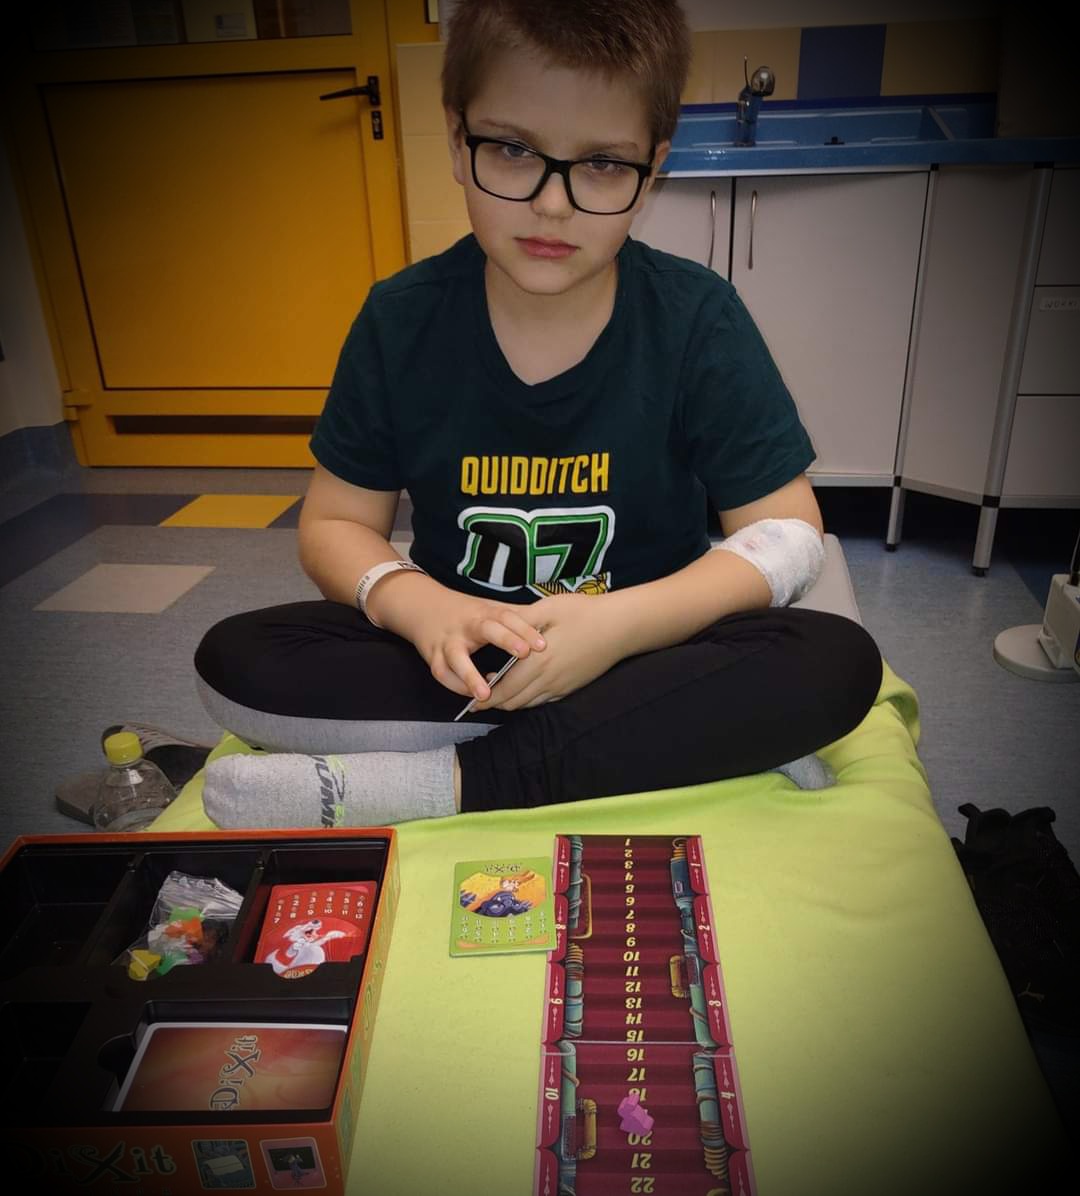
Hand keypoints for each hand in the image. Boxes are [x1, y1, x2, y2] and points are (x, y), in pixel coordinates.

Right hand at [406, 588, 546, 701]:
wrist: (423, 607)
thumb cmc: (467, 613)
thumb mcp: (491, 609)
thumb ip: (518, 618)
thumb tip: (552, 623)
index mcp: (485, 612)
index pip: (508, 616)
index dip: (526, 629)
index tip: (542, 644)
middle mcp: (467, 625)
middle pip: (487, 629)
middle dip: (506, 640)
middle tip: (525, 654)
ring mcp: (448, 641)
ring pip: (456, 658)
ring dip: (470, 675)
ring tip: (486, 694)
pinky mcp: (433, 656)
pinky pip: (442, 673)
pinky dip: (455, 685)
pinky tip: (471, 696)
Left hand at [470, 593, 626, 711]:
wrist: (621, 627)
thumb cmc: (585, 613)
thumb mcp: (549, 608)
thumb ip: (521, 621)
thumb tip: (498, 627)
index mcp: (538, 661)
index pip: (504, 689)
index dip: (486, 697)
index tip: (472, 698)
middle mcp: (549, 679)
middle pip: (514, 702)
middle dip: (494, 704)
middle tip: (479, 700)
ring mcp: (562, 686)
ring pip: (529, 704)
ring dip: (511, 702)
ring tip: (498, 695)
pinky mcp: (572, 687)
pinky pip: (544, 701)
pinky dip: (529, 700)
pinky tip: (523, 690)